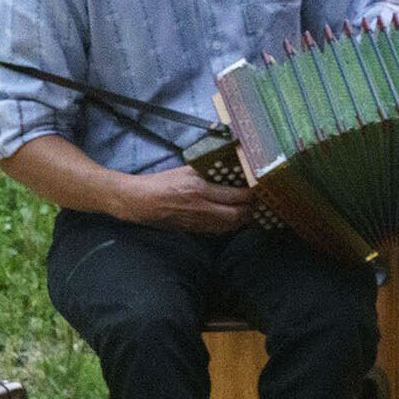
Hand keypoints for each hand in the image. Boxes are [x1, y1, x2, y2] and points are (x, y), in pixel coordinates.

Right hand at [128, 165, 256, 234]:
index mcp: (200, 189)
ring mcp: (197, 222)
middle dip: (250, 210)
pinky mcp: (193, 230)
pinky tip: (233, 220)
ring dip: (242, 220)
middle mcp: (201, 208)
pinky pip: (218, 231)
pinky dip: (229, 226)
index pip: (235, 195)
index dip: (250, 194)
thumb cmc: (162, 182)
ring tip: (250, 211)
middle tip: (257, 202)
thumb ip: (208, 170)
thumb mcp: (186, 169)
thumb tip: (230, 166)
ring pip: (229, 227)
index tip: (258, 188)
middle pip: (236, 215)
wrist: (140, 201)